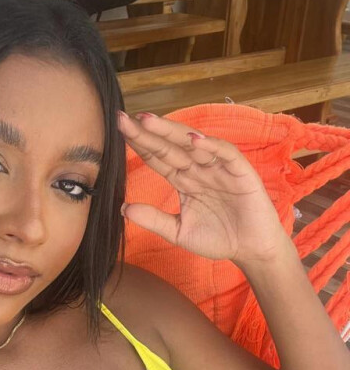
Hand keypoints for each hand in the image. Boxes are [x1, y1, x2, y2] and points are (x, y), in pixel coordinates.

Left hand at [117, 111, 289, 265]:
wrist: (250, 250)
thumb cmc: (218, 238)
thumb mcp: (178, 232)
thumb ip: (154, 220)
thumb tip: (123, 209)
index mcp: (183, 180)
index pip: (158, 158)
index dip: (139, 144)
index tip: (118, 130)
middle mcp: (198, 169)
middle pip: (170, 147)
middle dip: (148, 132)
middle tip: (123, 119)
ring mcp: (219, 168)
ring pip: (192, 145)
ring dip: (172, 132)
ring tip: (149, 122)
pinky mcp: (240, 172)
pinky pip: (225, 155)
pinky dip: (211, 146)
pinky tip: (193, 140)